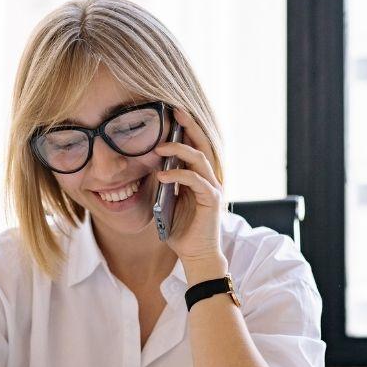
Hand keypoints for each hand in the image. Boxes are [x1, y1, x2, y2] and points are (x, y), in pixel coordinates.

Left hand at [155, 108, 224, 266]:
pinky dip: (178, 175)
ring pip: (199, 158)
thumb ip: (165, 184)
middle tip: (174, 111)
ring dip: (178, 150)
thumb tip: (153, 166)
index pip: (195, 146)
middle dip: (188, 126)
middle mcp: (209, 178)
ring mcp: (212, 188)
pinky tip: (162, 174)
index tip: (171, 113)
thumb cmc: (182, 230)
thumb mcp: (168, 202)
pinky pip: (195, 180)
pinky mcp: (211, 200)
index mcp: (200, 176)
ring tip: (158, 147)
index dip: (186, 129)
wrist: (195, 255)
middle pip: (202, 144)